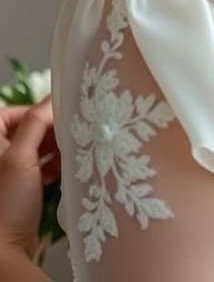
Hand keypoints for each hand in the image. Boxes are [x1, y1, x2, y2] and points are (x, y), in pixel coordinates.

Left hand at [0, 98, 60, 260]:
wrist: (6, 252)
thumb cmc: (5, 207)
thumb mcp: (21, 158)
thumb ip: (36, 123)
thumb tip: (53, 98)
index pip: (13, 112)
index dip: (37, 112)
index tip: (60, 115)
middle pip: (27, 129)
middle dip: (50, 131)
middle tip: (71, 134)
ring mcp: (7, 174)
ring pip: (35, 148)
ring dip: (53, 149)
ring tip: (70, 153)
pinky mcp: (19, 190)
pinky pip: (38, 168)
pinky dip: (51, 166)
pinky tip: (63, 171)